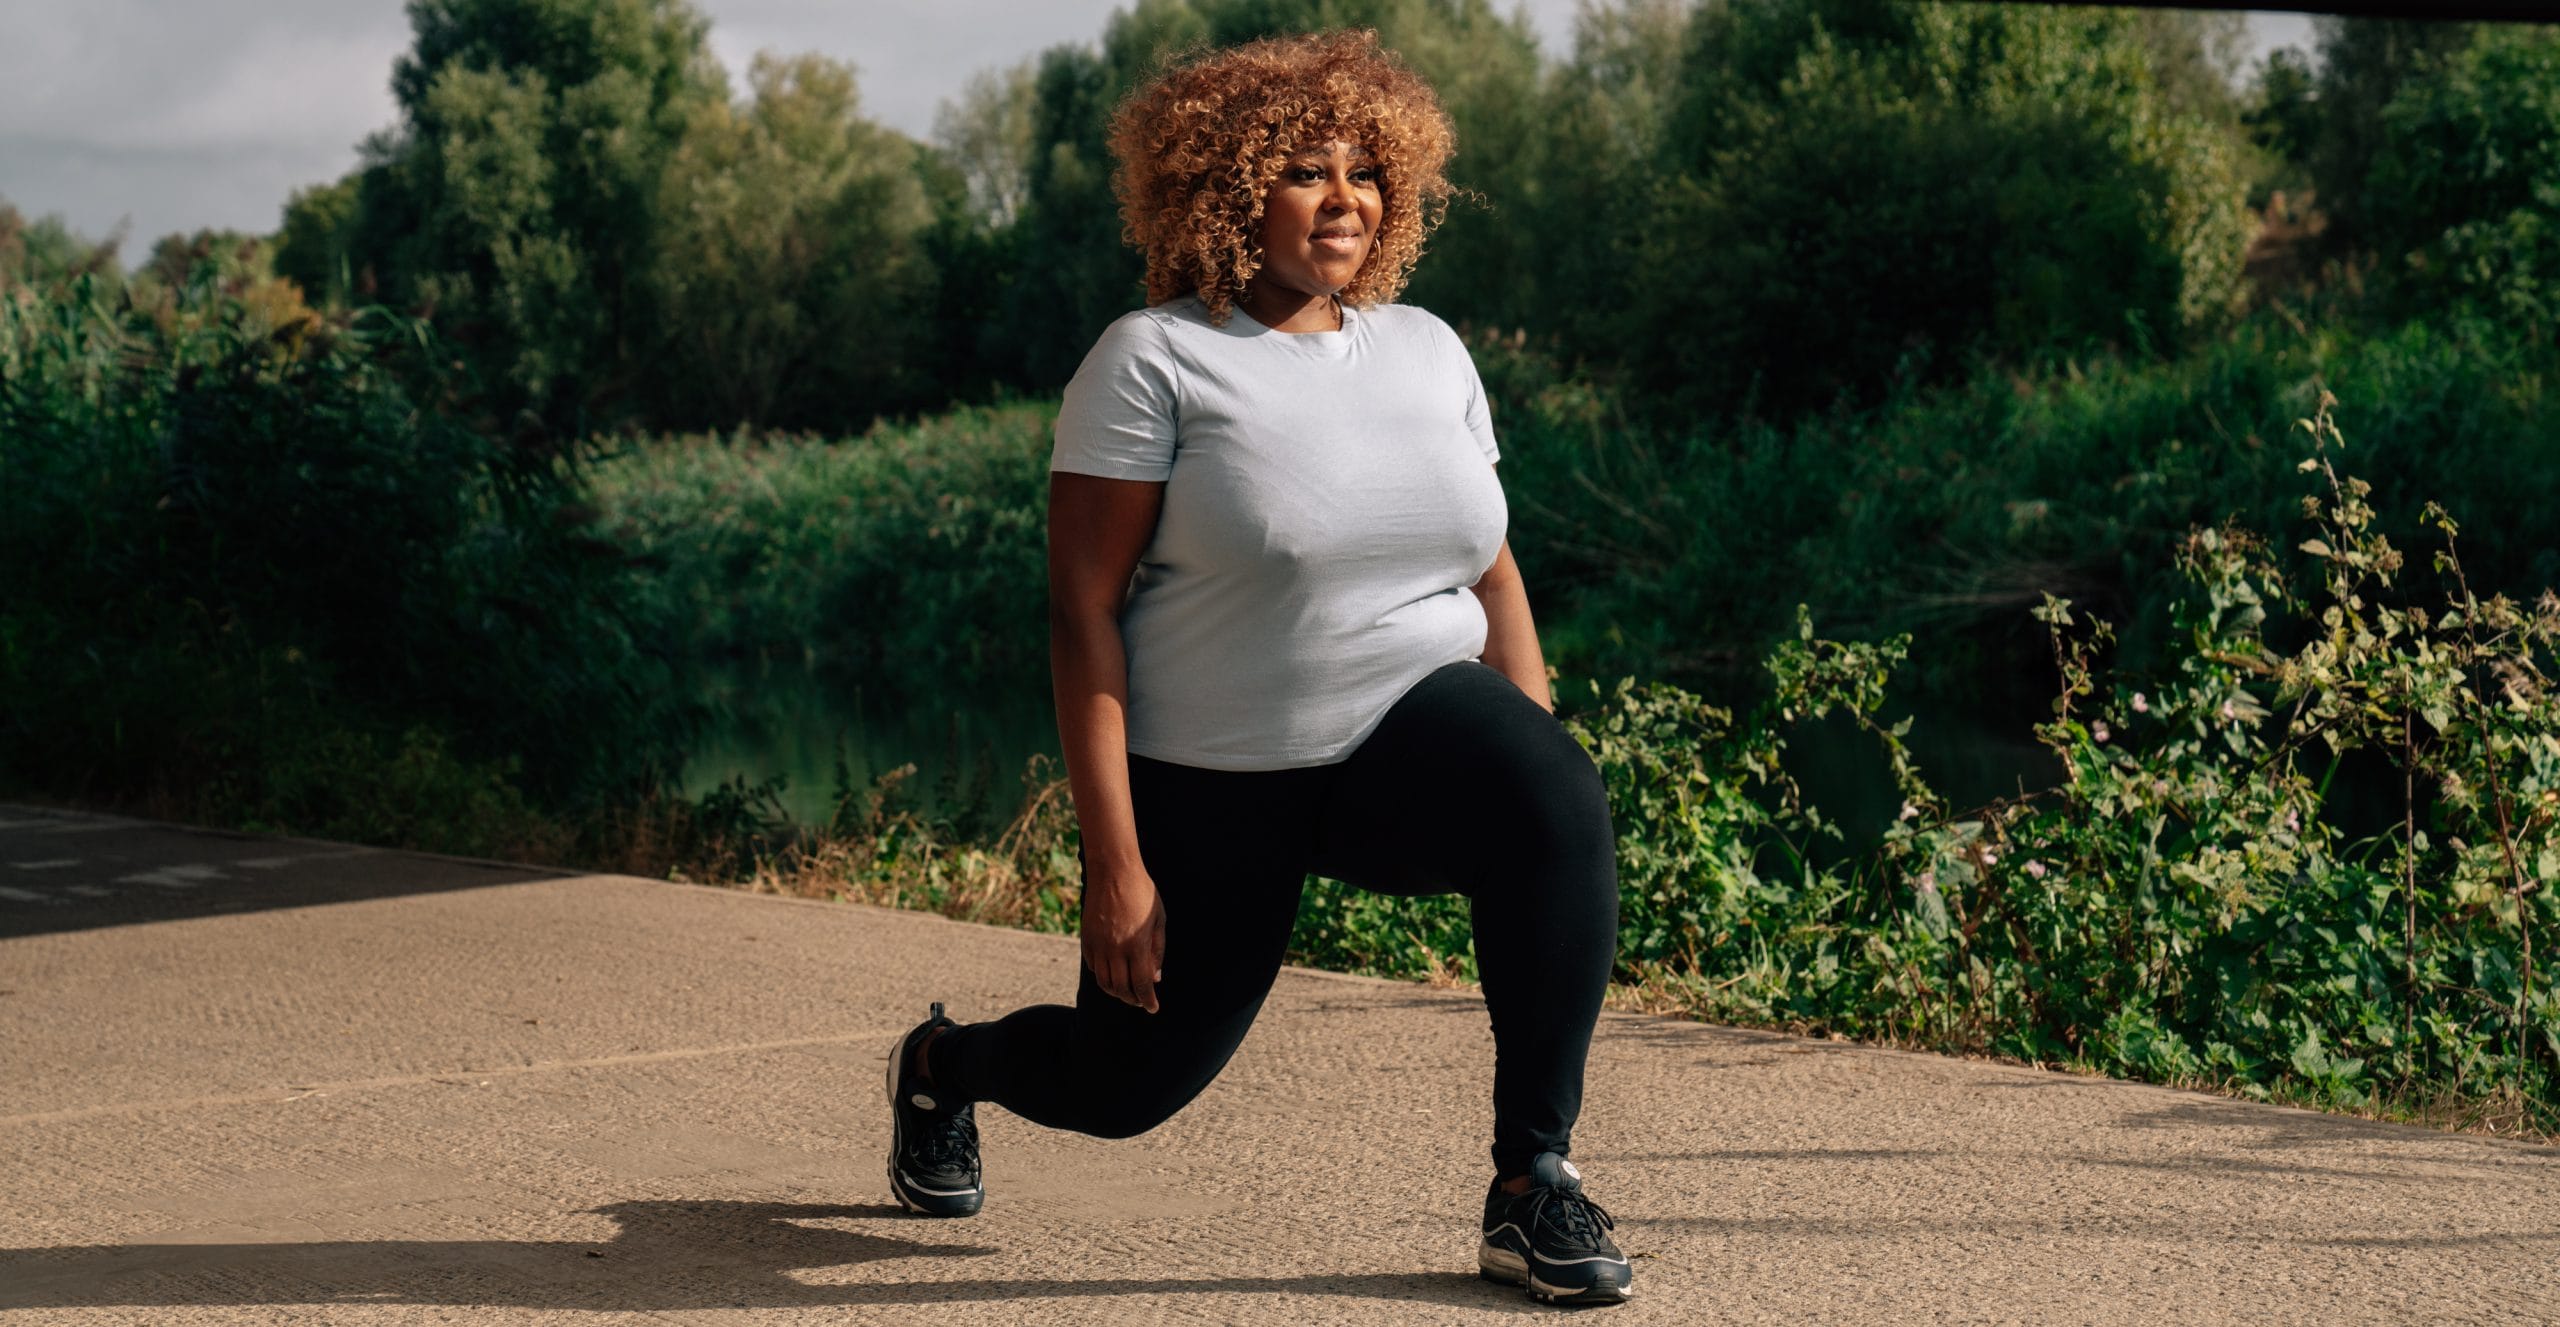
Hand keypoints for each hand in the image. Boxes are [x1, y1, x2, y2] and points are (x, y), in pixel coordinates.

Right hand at [1080, 862, 1165, 1012]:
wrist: (1113, 870)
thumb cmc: (1142, 892)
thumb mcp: (1159, 919)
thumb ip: (1158, 950)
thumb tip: (1155, 977)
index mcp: (1137, 945)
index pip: (1142, 984)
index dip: (1148, 1000)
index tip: (1153, 1008)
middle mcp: (1115, 948)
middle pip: (1121, 988)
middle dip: (1133, 999)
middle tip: (1141, 1001)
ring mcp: (1098, 944)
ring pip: (1104, 981)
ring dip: (1116, 992)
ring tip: (1127, 992)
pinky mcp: (1086, 938)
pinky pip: (1093, 966)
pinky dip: (1103, 976)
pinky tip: (1112, 974)